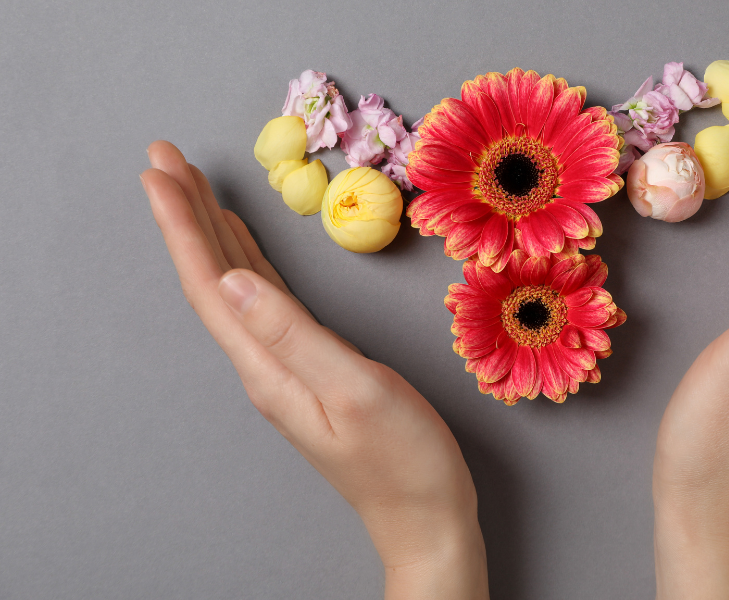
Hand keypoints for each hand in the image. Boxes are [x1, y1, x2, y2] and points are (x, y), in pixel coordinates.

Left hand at [140, 141, 487, 599]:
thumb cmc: (403, 459)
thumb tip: (237, 280)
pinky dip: (249, 264)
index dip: (183, 225)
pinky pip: (265, 303)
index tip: (161, 171)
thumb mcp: (355, 390)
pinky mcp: (310, 369)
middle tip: (166, 158)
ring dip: (212, 235)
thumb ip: (295, 334)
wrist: (425, 514)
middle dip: (187, 216)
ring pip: (236, 288)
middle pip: (213, 280)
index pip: (211, 284)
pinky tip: (244, 249)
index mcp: (269, 366)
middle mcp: (265, 365)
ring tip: (195, 189)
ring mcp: (285, 368)